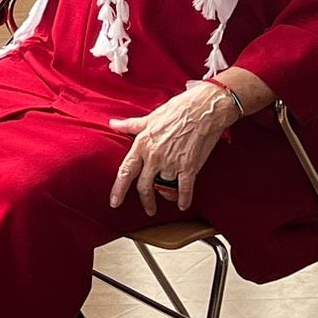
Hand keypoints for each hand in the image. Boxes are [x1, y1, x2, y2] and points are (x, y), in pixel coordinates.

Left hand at [108, 83, 239, 213]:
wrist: (203, 109)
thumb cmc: (177, 110)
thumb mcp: (150, 118)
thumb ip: (131, 125)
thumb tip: (114, 124)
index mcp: (142, 144)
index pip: (125, 171)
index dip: (118, 189)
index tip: (115, 202)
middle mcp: (154, 156)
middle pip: (144, 186)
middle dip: (146, 200)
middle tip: (148, 208)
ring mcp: (172, 163)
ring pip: (164, 188)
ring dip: (166, 195)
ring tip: (169, 197)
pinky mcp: (189, 166)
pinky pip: (184, 189)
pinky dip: (184, 199)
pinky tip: (183, 205)